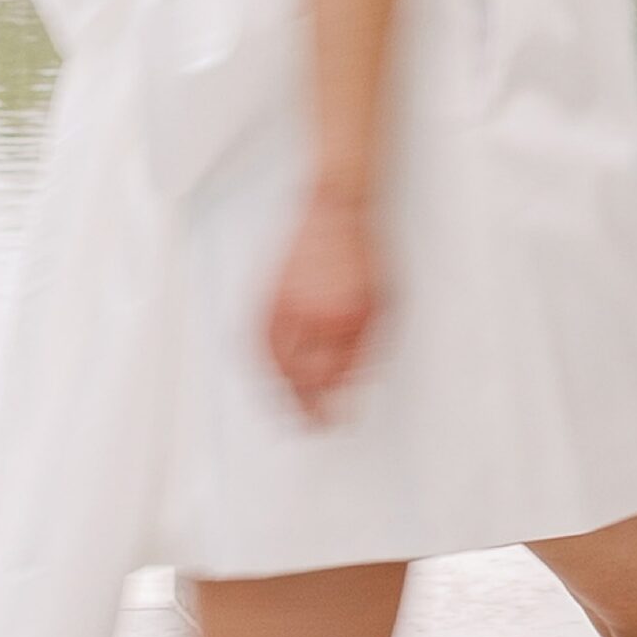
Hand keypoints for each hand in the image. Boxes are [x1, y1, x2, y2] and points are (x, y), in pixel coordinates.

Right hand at [265, 189, 382, 424]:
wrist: (334, 210)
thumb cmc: (360, 253)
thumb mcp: (380, 304)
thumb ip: (364, 347)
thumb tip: (352, 384)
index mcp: (341, 319)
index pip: (331, 378)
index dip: (331, 406)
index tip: (333, 421)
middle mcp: (308, 316)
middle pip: (300, 378)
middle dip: (303, 409)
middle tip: (309, 426)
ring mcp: (283, 306)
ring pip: (273, 364)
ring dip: (278, 392)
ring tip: (284, 412)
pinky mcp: (267, 296)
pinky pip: (257, 340)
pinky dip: (260, 363)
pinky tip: (267, 374)